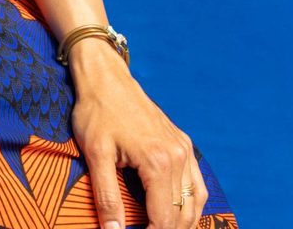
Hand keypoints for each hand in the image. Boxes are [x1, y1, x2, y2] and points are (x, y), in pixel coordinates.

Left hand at [68, 40, 208, 228]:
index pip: (164, 218)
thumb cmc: (97, 113)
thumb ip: (106, 196)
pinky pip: (197, 182)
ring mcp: (183, 149)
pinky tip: (179, 212)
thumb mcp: (95, 154)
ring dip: (183, 222)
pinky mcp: (182, 143)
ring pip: (195, 200)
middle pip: (182, 213)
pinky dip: (192, 203)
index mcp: (157, 162)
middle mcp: (178, 156)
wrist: (107, 78)